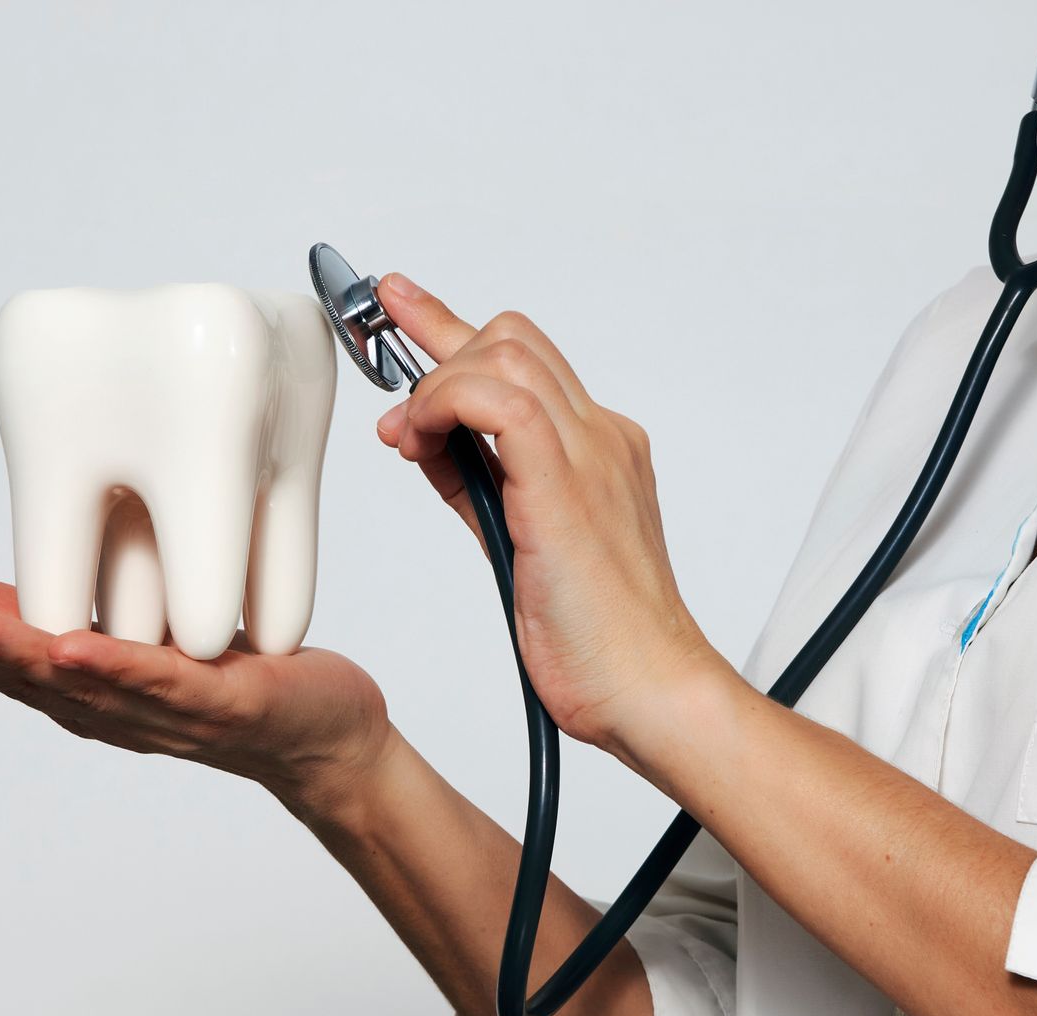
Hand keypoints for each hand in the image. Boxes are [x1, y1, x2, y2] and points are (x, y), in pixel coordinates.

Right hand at [0, 577, 392, 821]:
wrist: (329, 737)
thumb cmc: (233, 681)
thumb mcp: (142, 642)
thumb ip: (79, 618)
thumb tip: (11, 577)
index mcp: (91, 693)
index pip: (6, 669)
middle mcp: (117, 712)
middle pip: (26, 677)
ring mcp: (169, 713)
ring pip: (79, 681)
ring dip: (16, 650)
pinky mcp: (225, 705)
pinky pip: (162, 681)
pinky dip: (114, 665)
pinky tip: (73, 648)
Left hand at [372, 273, 733, 753]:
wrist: (646, 688)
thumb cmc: (597, 641)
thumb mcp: (519, 547)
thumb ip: (479, 488)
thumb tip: (431, 447)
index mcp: (599, 452)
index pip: (525, 364)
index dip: (453, 330)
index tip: (402, 307)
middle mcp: (601, 439)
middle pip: (513, 340)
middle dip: (435, 341)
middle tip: (389, 393)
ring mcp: (591, 454)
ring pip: (504, 354)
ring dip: (435, 384)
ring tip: (406, 438)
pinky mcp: (567, 484)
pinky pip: (500, 403)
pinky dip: (445, 406)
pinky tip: (420, 443)